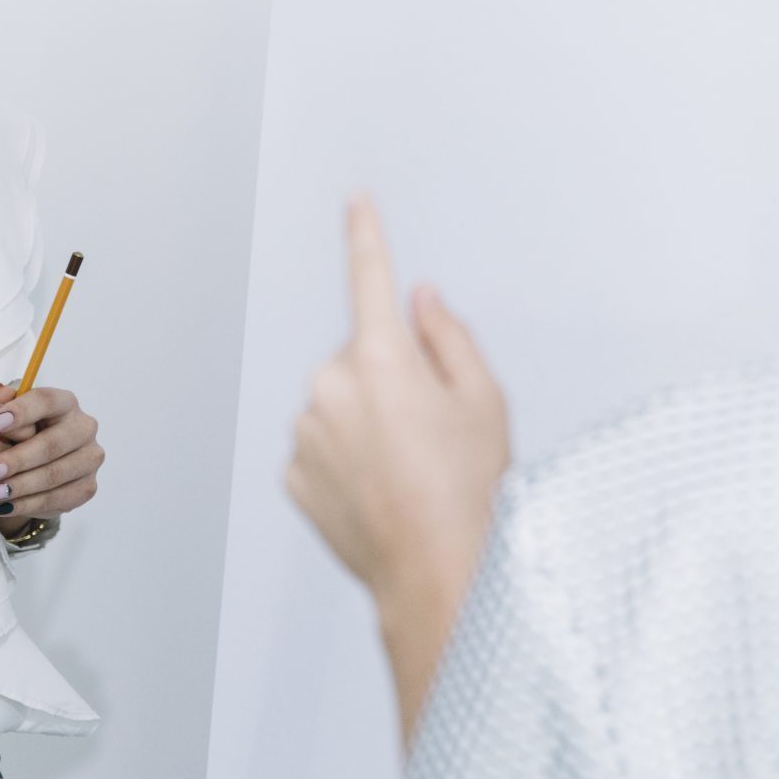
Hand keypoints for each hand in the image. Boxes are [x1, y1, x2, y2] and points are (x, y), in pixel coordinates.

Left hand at [0, 379, 105, 537]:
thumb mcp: (9, 419)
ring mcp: (90, 458)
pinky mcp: (88, 486)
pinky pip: (59, 498)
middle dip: (18, 459)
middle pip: (53, 443)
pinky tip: (7, 506)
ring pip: (55, 474)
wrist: (37, 469)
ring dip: (21, 486)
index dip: (21, 412)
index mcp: (65, 403)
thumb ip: (3, 405)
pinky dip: (30, 504)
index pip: (46, 401)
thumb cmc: (22, 436)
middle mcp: (84, 427)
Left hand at [284, 194, 509, 739]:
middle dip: (390, 376)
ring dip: (366, 420)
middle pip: (360, 356)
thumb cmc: (470, 491)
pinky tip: (381, 488)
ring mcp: (306, 434)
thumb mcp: (485, 401)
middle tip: (430, 427)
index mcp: (382, 359)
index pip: (370, 278)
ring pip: (338, 403)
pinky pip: (321, 447)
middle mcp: (330, 388)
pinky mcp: (293, 475)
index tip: (357, 202)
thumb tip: (420, 301)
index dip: (366, 235)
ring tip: (408, 468)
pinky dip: (346, 458)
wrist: (437, 576)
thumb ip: (449, 337)